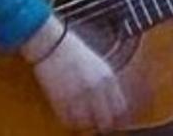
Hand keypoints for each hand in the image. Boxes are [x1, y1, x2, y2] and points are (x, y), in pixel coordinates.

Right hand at [21, 16, 127, 132]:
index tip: (113, 122)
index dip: (117, 118)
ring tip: (83, 122)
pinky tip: (70, 118)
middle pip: (105, 121)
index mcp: (108, 78)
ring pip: (87, 124)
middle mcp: (95, 88)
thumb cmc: (74, 52)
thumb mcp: (98, 65)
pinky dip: (70, 122)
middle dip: (102, 126)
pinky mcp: (60, 100)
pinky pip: (68, 121)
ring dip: (85, 125)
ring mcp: (78, 95)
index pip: (120, 108)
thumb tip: (112, 103)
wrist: (53, 44)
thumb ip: (107, 84)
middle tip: (98, 127)